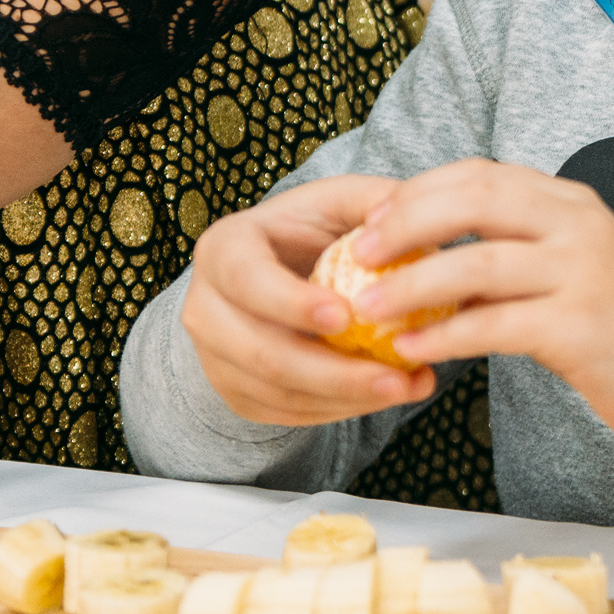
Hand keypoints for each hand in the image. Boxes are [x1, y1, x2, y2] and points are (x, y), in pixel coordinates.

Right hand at [180, 176, 441, 425]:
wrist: (281, 269)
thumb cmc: (314, 229)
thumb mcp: (340, 201)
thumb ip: (374, 200)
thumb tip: (398, 217)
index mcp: (224, 249)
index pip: (248, 280)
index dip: (292, 303)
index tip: (347, 316)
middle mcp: (206, 307)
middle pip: (263, 353)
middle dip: (334, 373)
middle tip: (396, 377)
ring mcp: (215, 355)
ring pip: (277, 392)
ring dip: (346, 399)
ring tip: (407, 388)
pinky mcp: (236, 391)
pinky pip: (285, 413)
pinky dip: (338, 410)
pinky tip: (383, 396)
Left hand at [344, 160, 613, 455]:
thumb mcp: (571, 269)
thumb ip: (512, 252)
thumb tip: (426, 257)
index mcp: (571, 202)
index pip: (481, 174)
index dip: (418, 192)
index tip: (373, 219)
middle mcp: (578, 225)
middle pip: (475, 200)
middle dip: (406, 222)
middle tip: (360, 252)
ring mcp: (582, 273)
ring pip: (477, 262)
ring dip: (413, 283)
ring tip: (368, 307)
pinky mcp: (580, 327)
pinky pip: (493, 324)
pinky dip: (444, 335)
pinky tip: (412, 350)